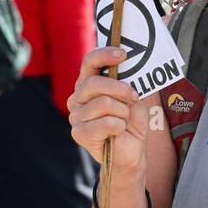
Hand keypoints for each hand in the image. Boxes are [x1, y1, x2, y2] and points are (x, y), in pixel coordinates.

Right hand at [68, 48, 148, 177]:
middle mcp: (77, 98)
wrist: (130, 152)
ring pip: (104, 103)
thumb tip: (127, 65)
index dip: (104, 55)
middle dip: (120, 89)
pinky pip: (106, 123)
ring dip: (123, 112)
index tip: (123, 55)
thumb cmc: (129, 123)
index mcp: (88, 85)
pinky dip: (120, 126)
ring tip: (124, 119)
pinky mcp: (79, 133)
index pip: (89, 63)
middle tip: (132, 97)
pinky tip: (118, 131)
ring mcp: (75, 116)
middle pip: (94, 83)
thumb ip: (127, 82)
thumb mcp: (132, 98)